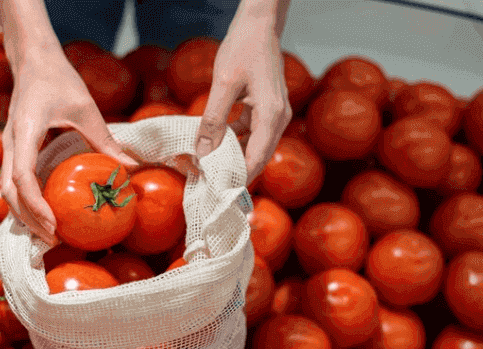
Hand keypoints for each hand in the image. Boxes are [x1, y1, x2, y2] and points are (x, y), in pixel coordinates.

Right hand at [0, 47, 138, 245]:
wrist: (33, 59)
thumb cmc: (59, 78)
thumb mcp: (86, 108)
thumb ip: (105, 140)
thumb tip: (131, 169)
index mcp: (25, 131)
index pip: (22, 177)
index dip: (35, 205)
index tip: (53, 224)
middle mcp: (11, 143)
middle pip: (9, 192)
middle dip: (28, 220)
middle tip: (54, 240)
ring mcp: (10, 147)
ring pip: (6, 191)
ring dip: (24, 215)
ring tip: (50, 235)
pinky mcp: (15, 149)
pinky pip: (13, 182)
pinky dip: (25, 202)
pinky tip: (44, 215)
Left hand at [194, 14, 291, 186]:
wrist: (259, 24)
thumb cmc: (244, 48)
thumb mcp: (224, 84)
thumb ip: (213, 119)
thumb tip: (203, 151)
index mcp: (273, 115)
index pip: (257, 158)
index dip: (238, 178)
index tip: (218, 191)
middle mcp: (278, 118)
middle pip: (257, 157)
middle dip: (234, 172)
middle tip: (208, 184)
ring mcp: (273, 114)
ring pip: (253, 147)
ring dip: (231, 157)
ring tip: (206, 167)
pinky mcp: (265, 109)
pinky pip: (250, 134)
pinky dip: (233, 141)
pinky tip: (213, 144)